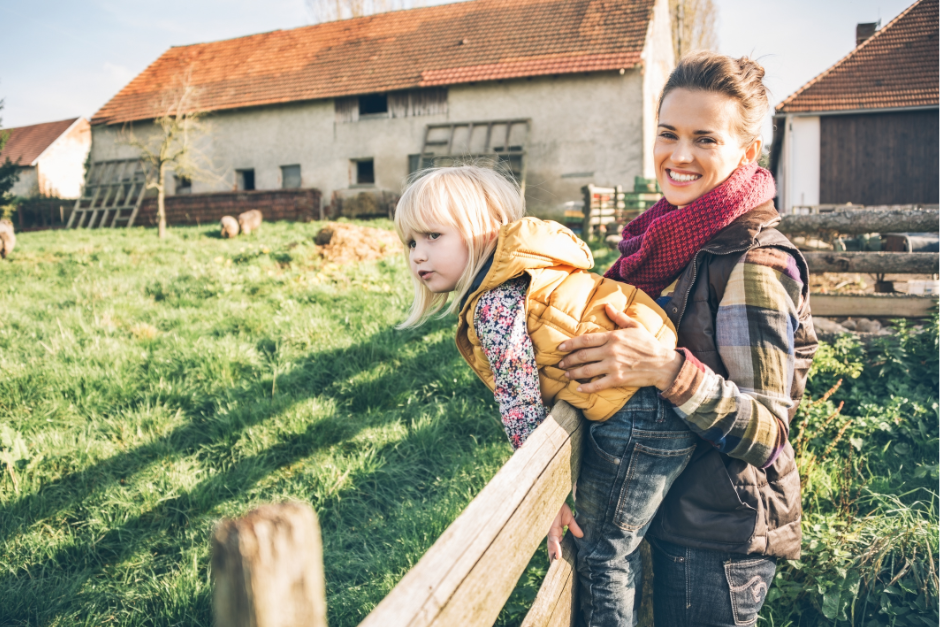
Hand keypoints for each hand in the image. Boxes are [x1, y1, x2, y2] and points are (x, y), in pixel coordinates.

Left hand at [547, 502, 582, 561]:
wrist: (552, 496)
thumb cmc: (558, 504)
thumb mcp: (569, 517)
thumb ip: (574, 527)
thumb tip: (581, 536)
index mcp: (556, 531)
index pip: (558, 544)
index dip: (560, 553)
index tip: (564, 563)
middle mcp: (552, 533)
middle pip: (553, 548)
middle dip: (554, 558)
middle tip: (557, 570)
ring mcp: (550, 531)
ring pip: (552, 547)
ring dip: (555, 556)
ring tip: (557, 566)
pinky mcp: (550, 528)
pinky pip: (553, 540)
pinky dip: (556, 548)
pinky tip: (558, 555)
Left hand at [557, 303, 683, 393]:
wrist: (663, 364)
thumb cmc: (649, 344)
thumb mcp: (635, 326)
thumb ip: (619, 317)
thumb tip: (607, 305)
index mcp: (613, 337)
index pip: (585, 339)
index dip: (570, 344)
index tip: (560, 347)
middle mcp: (610, 351)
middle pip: (583, 355)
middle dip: (568, 360)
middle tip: (560, 363)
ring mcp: (613, 366)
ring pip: (587, 370)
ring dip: (573, 373)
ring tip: (566, 374)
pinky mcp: (618, 379)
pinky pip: (597, 385)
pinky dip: (586, 387)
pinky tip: (578, 388)